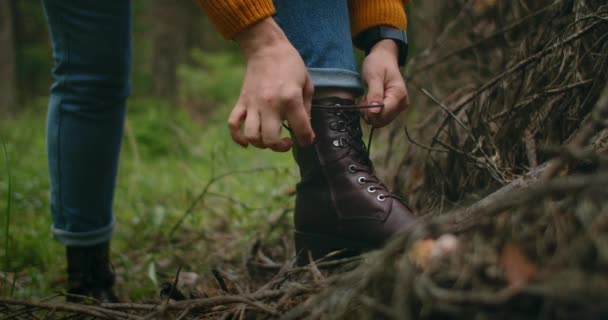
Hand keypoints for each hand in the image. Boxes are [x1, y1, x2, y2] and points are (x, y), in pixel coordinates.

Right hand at [229, 18, 314, 151]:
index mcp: (291, 99)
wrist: (267, 47)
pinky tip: (247, 142)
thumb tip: (305, 130)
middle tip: (287, 141)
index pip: (301, 130)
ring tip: (270, 139)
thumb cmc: (291, 65)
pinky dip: (238, 137)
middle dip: (281, 147)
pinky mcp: (242, 102)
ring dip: (262, 144)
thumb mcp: (307, 85)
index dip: (307, 140)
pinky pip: (233, 124)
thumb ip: (307, 110)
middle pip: (271, 140)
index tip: (307, 139)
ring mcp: (253, 104)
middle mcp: (270, 104)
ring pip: (252, 136)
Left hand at [360, 39, 409, 127]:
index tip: (364, 100)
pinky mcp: (392, 109)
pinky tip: (369, 101)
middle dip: (369, 113)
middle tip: (364, 98)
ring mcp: (398, 107)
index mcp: (399, 95)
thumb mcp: (374, 76)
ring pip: (379, 121)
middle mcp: (402, 104)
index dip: (370, 111)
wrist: (383, 58)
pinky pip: (379, 118)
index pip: (384, 114)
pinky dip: (371, 113)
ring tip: (367, 98)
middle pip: (382, 120)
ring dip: (368, 113)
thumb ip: (375, 94)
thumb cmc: (378, 64)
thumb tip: (374, 112)